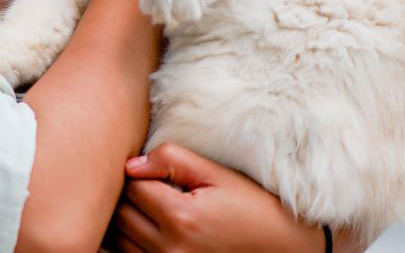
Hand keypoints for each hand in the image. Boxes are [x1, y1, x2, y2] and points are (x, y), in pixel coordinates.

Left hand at [109, 143, 325, 252]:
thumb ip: (173, 161)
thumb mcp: (218, 175)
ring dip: (130, 220)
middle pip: (122, 213)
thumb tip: (131, 164)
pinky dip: (135, 243)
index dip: (141, 174)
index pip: (133, 186)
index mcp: (181, 217)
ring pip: (121, 238)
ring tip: (156, 209)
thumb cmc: (252, 208)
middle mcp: (170, 248)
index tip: (159, 174)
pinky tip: (155, 230)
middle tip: (155, 189)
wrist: (283, 249)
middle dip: (133, 196)